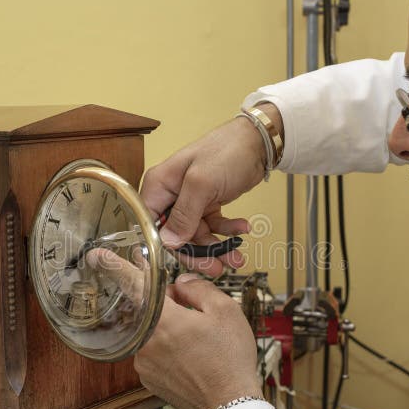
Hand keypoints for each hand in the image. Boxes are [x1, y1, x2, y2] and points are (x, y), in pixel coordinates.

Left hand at [86, 250, 261, 408]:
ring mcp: (145, 364)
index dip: (116, 267)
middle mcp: (146, 343)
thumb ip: (198, 288)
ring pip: (152, 332)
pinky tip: (193, 358)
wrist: (230, 406)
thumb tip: (181, 285)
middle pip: (149, 310)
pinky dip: (169, 350)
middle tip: (194, 313)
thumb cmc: (230, 360)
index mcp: (163, 321)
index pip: (133, 285)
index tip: (98, 256)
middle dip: (169, 305)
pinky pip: (154, 353)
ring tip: (199, 342)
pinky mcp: (149, 379)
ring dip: (170, 329)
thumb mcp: (225, 311)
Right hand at [141, 103, 282, 275]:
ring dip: (216, 247)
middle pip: (176, 235)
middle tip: (216, 267)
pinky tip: (242, 229)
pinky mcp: (207, 203)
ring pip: (196, 235)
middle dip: (197, 252)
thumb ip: (184, 214)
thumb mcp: (202, 184)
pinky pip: (212, 226)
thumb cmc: (227, 151)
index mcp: (159, 185)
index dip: (164, 245)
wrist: (258, 142)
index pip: (151, 224)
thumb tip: (168, 241)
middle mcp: (171, 194)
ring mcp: (189, 200)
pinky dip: (227, 231)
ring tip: (235, 256)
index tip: (183, 262)